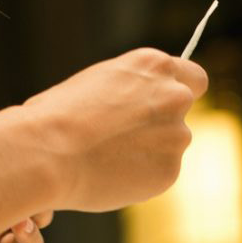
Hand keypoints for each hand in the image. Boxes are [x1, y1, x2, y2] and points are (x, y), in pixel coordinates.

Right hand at [20, 48, 207, 212]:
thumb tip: (131, 110)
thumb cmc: (56, 114)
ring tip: (105, 158)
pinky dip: (140, 177)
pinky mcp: (170, 170)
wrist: (47, 151)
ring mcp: (175, 135)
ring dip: (148, 152)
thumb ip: (127, 92)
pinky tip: (108, 174)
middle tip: (125, 138)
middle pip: (182, 114)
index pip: (194, 78)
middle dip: (161, 125)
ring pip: (169, 146)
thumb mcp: (97, 82)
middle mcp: (173, 95)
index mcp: (153, 65)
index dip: (180, 92)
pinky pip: (158, 174)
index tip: (165, 105)